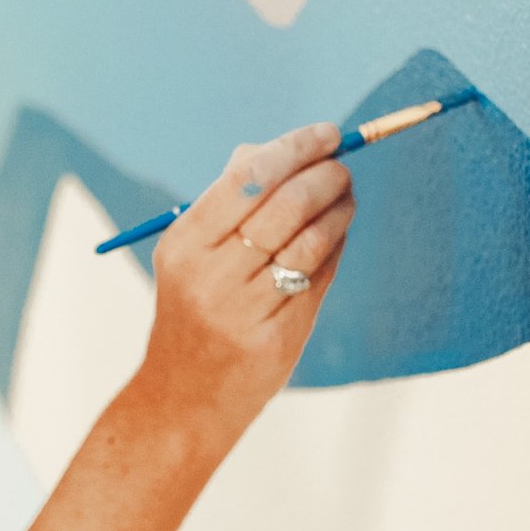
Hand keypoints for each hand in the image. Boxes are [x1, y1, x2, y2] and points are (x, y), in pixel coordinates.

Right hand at [136, 122, 353, 444]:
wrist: (184, 396)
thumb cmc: (194, 310)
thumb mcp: (191, 256)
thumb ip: (227, 202)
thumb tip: (271, 148)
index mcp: (183, 244)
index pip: (246, 178)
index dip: (294, 148)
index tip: (326, 134)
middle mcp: (210, 277)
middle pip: (283, 205)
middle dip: (324, 175)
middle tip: (342, 167)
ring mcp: (243, 311)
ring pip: (308, 241)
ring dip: (338, 210)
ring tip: (345, 196)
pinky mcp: (276, 339)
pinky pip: (318, 277)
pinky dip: (334, 246)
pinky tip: (338, 231)